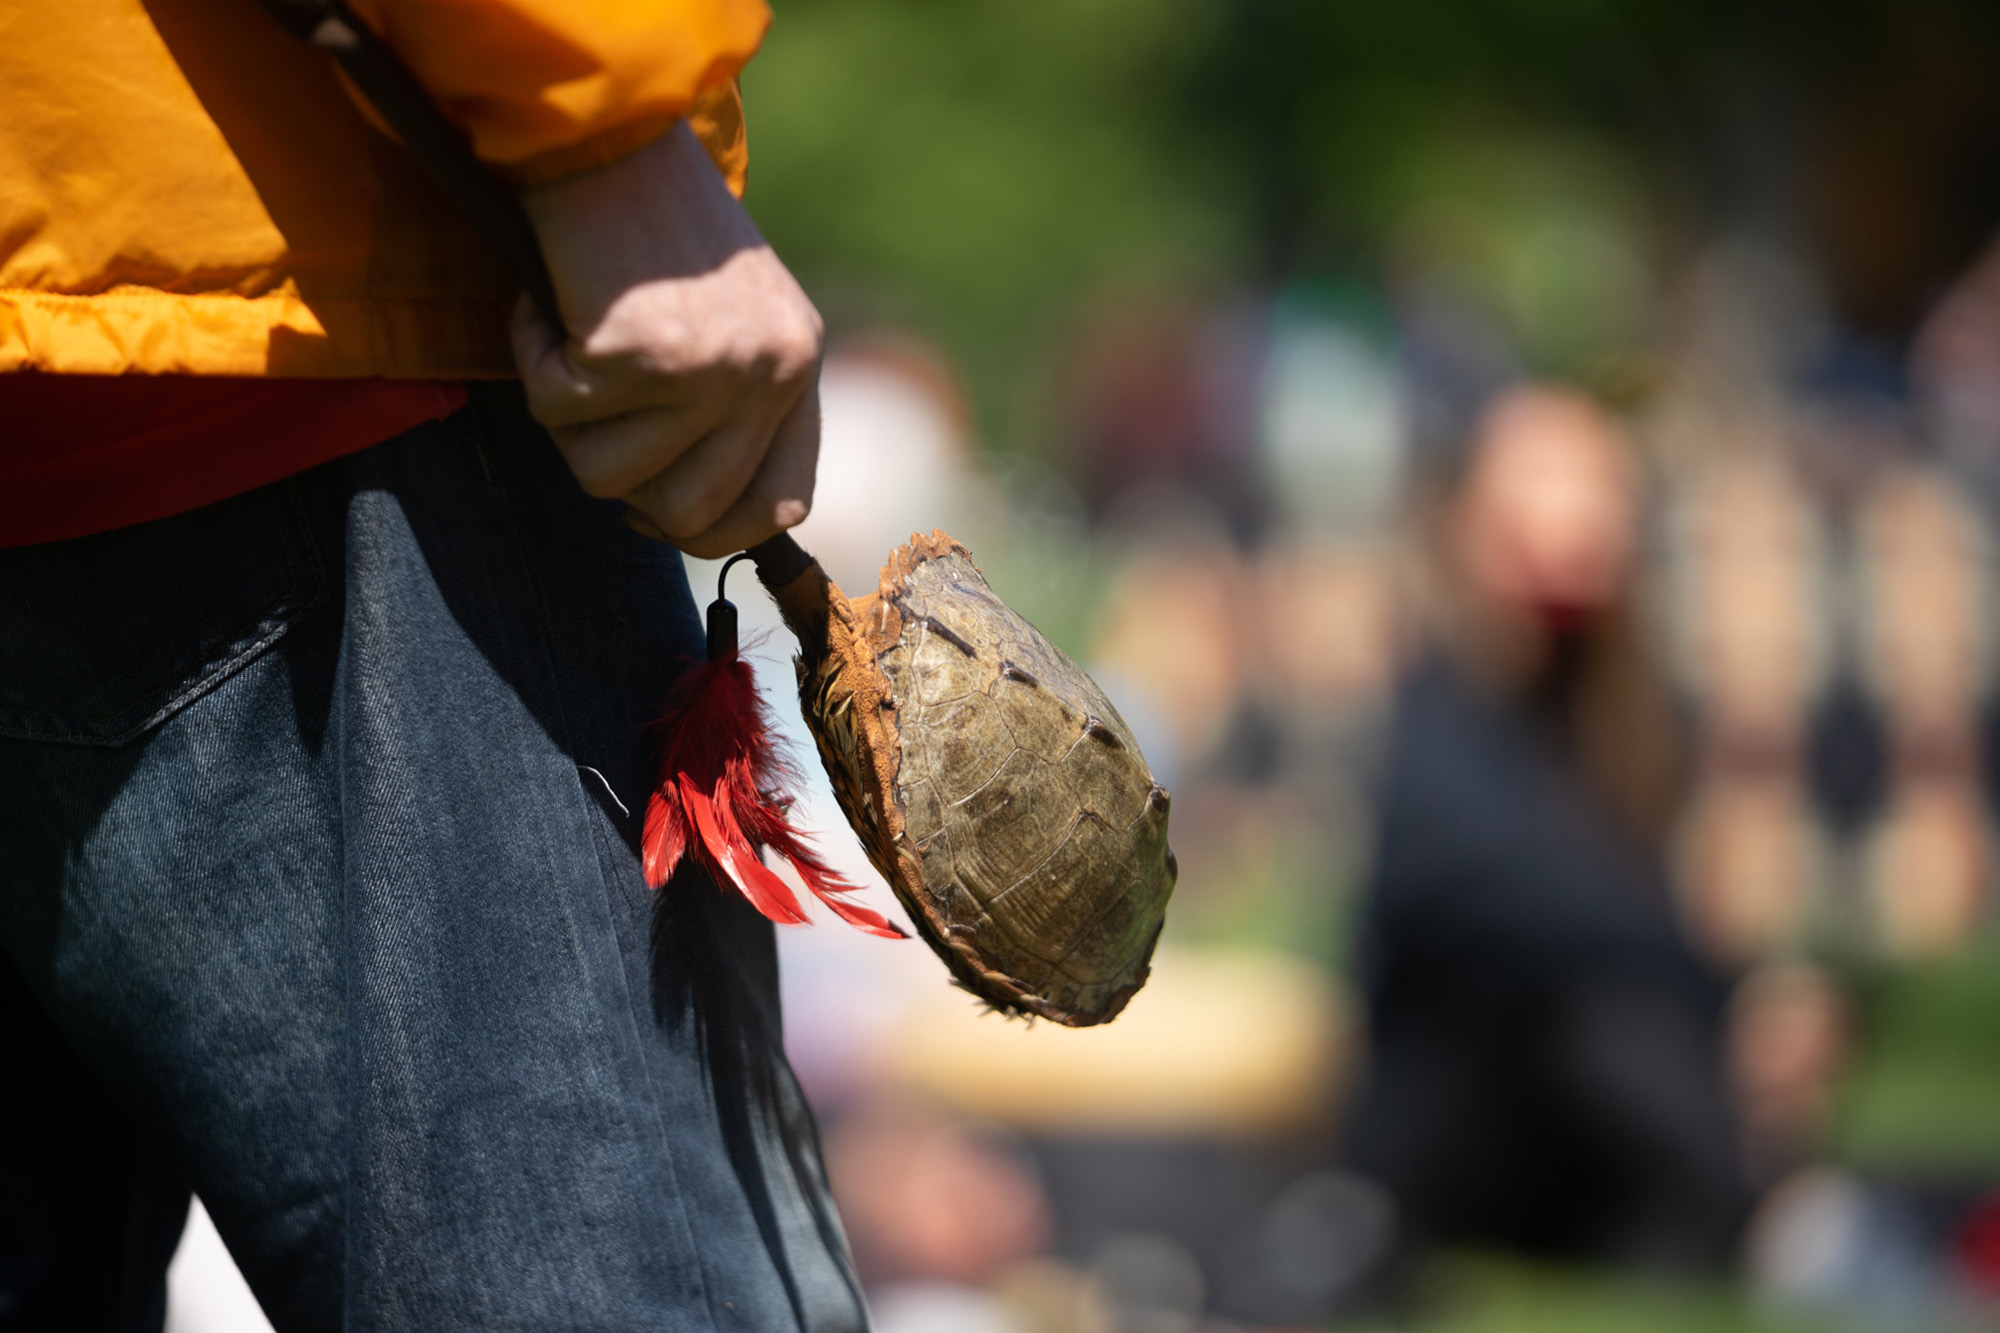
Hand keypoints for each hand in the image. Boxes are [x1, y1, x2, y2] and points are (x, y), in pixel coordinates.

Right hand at [512, 121, 823, 557]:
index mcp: (799, 364)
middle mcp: (769, 372)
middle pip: (687, 512)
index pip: (784, 500)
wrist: (610, 136)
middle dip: (623, 490)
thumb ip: (730, 407)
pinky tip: (547, 306)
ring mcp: (709, 367)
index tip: (658, 516)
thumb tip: (683, 520)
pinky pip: (555, 411)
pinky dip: (531, 360)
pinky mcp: (638, 353)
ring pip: (608, 476)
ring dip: (567, 423)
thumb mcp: (730, 318)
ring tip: (569, 346)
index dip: (716, 528)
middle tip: (589, 431)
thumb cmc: (656, 227)